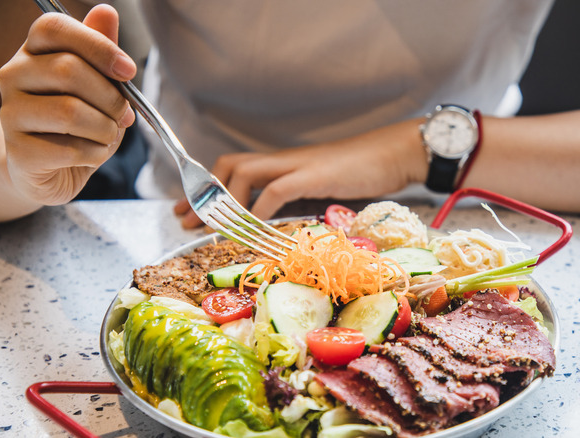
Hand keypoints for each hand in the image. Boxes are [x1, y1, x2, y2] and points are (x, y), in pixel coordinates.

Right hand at [0, 5, 135, 204]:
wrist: (54, 169)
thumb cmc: (80, 123)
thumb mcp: (99, 85)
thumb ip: (102, 51)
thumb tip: (106, 12)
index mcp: (34, 52)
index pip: (55, 28)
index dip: (98, 46)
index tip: (128, 70)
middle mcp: (14, 76)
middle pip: (69, 70)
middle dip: (111, 97)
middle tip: (124, 114)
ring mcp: (12, 113)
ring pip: (71, 112)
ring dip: (105, 128)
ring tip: (108, 134)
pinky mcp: (20, 151)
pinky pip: (71, 148)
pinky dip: (96, 153)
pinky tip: (92, 153)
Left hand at [174, 118, 428, 227]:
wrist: (393, 155)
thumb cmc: (362, 173)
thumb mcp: (320, 187)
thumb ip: (295, 199)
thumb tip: (272, 223)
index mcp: (283, 163)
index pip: (233, 167)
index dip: (205, 188)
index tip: (186, 211)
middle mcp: (284, 160)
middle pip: (229, 165)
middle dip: (204, 194)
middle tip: (186, 220)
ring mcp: (298, 165)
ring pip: (245, 172)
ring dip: (226, 202)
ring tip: (217, 227)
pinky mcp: (315, 175)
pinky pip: (278, 189)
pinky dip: (260, 209)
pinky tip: (254, 228)